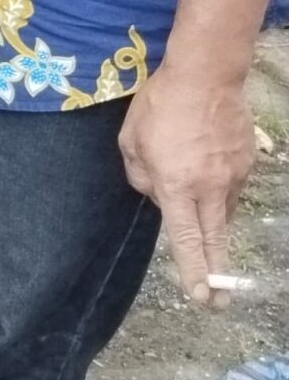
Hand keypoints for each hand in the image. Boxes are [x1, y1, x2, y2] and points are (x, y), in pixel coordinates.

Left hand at [120, 59, 255, 305]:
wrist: (206, 75)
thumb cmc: (160, 107)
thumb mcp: (131, 143)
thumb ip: (141, 177)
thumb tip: (158, 198)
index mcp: (176, 186)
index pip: (185, 239)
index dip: (193, 271)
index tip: (200, 298)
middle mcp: (210, 187)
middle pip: (215, 239)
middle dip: (216, 274)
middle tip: (218, 304)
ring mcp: (234, 176)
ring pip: (222, 210)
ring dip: (210, 215)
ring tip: (191, 182)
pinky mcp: (249, 162)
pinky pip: (229, 185)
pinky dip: (217, 184)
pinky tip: (204, 160)